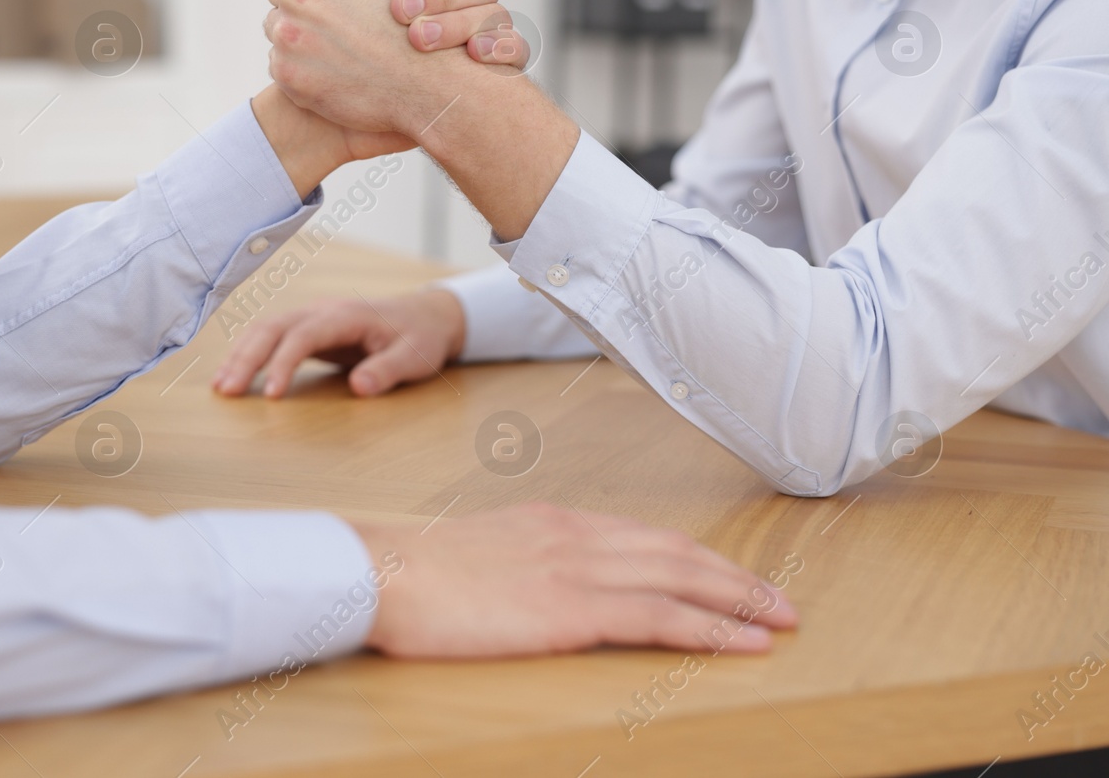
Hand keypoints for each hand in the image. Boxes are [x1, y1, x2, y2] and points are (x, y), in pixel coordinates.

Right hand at [213, 289, 464, 397]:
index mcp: (346, 315)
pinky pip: (270, 338)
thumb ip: (387, 371)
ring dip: (240, 356)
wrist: (425, 315)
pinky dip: (248, 354)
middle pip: (273, 327)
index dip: (283, 363)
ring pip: (265, 329)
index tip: (271, 396)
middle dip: (246, 358)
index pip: (304, 335)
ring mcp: (311, 317)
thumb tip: (358, 388)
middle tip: (227, 392)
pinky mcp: (307, 330)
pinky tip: (233, 376)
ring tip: (221, 388)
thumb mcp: (415, 356)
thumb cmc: (420, 337)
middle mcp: (322, 311)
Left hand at [267, 0, 468, 135]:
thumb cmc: (426, 11)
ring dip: (299, 30)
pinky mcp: (285, 71)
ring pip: (276, 24)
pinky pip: (280, 61)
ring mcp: (287, 32)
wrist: (433, 83)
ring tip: (341, 42)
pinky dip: (302, 65)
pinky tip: (336, 68)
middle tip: (339, 14)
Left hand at [327, 0, 530, 69]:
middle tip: (401, 10)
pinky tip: (471, 55)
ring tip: (419, 39)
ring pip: (500, 16)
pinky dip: (500, 48)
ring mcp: (485, 37)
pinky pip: (517, 51)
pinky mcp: (492, 72)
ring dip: (462, 24)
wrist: (339, 90)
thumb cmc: (339, 17)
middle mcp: (472, 3)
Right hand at [354, 504, 798, 657]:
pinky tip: (746, 641)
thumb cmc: (411, 573)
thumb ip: (516, 564)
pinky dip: (714, 628)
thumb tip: (530, 586)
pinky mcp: (573, 608)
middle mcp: (575, 536)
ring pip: (683, 579)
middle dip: (734, 577)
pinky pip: (662, 617)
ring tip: (782, 620)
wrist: (382, 571)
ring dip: (740, 601)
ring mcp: (577, 569)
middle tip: (780, 599)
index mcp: (551, 522)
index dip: (694, 557)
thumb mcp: (476, 557)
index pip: (642, 536)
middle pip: (676, 552)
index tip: (727, 575)